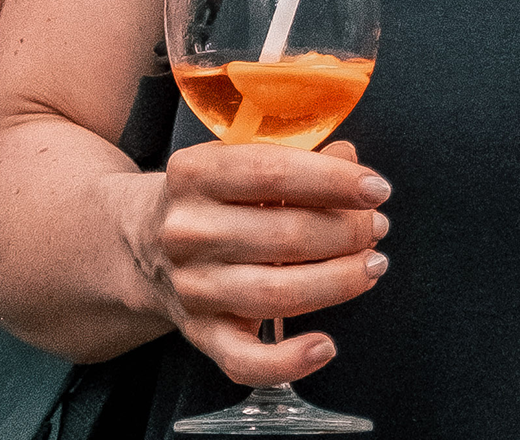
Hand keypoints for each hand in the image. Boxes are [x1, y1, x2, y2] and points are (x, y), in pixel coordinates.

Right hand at [123, 139, 390, 387]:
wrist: (142, 243)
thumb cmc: (212, 197)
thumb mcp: (238, 162)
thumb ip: (296, 157)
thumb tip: (350, 162)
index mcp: (194, 173)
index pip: (273, 172)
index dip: (333, 181)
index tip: (376, 189)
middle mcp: (187, 230)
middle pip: (286, 236)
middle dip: (348, 232)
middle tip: (377, 228)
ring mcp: (191, 287)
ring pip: (278, 294)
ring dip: (339, 282)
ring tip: (371, 265)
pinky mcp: (199, 334)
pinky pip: (245, 361)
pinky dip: (290, 361)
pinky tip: (326, 344)